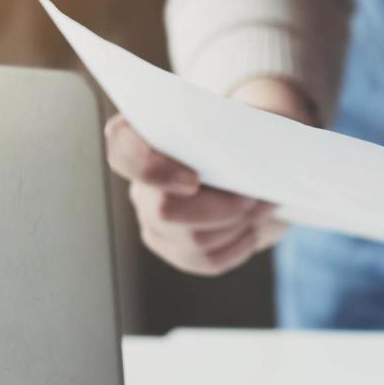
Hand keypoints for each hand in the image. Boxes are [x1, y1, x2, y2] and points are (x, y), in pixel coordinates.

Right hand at [102, 78, 314, 275]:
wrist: (261, 171)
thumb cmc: (250, 140)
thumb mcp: (249, 124)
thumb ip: (238, 128)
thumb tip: (246, 151)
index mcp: (147, 140)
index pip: (121, 150)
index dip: (149, 168)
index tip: (194, 180)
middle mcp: (142, 184)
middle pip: (164, 211)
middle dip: (220, 208)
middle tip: (252, 197)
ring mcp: (154, 221)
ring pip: (193, 240)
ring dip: (238, 225)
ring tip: (261, 206)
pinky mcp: (176, 249)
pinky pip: (208, 260)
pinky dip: (240, 245)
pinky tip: (252, 227)